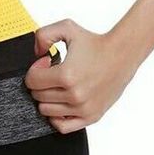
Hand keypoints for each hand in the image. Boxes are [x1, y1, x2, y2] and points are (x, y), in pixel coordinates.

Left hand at [24, 17, 137, 133]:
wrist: (121, 54)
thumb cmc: (95, 42)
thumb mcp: (66, 27)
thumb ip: (43, 35)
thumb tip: (36, 51)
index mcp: (66, 75)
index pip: (32, 81)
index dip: (35, 69)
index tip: (46, 62)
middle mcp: (75, 95)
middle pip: (38, 96)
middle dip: (40, 82)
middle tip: (52, 71)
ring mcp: (83, 109)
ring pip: (46, 111)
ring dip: (47, 97)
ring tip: (59, 84)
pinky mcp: (91, 117)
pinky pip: (62, 127)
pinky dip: (56, 116)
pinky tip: (62, 100)